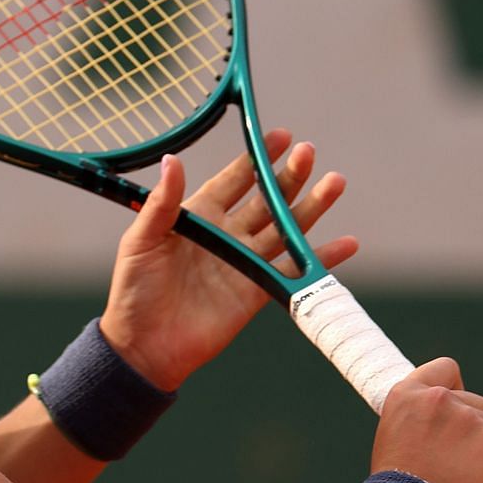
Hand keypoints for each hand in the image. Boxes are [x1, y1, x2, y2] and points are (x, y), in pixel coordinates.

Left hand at [98, 130, 356, 390]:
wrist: (145, 345)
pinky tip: (348, 243)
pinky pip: (293, 270)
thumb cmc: (134, 290)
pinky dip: (322, 258)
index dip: (257, 158)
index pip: (234, 179)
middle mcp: (226, 234)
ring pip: (285, 228)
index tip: (281, 137)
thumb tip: (172, 159)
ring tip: (336, 182)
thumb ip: (162, 202)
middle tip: (310, 153)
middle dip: (289, 176)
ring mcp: (244, 262)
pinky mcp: (258, 291)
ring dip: (312, 207)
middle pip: (266, 199)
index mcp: (198, 216)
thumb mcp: (142, 240)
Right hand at [372, 358, 482, 482]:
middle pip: (478, 404)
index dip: (454, 389)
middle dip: (476, 429)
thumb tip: (441, 423)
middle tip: (461, 461)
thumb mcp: (395, 439)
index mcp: (409, 395)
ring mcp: (472, 418)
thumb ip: (420, 421)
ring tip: (472, 478)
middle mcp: (441, 399)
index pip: (446, 370)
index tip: (453, 409)